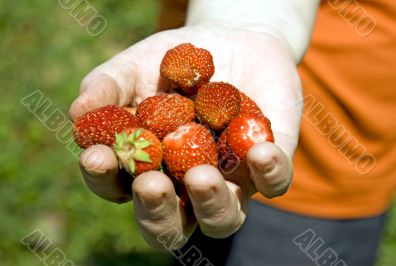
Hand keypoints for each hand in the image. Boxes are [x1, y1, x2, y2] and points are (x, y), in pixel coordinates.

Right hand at [69, 24, 301, 247]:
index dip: (104, 180)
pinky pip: (273, 183)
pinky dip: (268, 172)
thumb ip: (106, 88)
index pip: (119, 189)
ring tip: (202, 174)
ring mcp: (229, 180)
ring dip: (211, 204)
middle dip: (157, 212)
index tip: (96, 156)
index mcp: (148, 167)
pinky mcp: (268, 165)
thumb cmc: (173, 62)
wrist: (232, 41)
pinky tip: (259, 151)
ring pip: (222, 220)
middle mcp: (186, 185)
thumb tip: (77, 113)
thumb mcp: (135, 67)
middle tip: (150, 184)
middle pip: (170, 226)